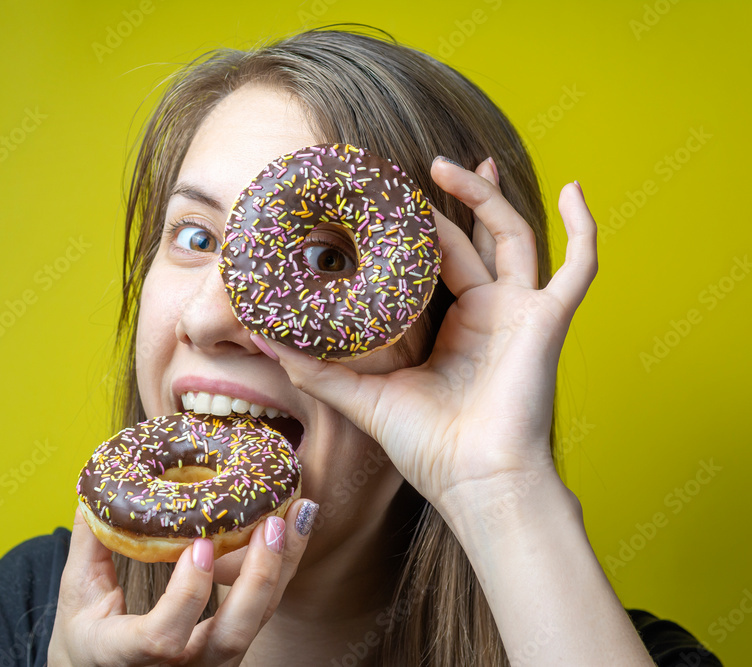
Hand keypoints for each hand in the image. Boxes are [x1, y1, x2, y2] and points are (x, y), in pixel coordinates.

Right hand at [47, 498, 314, 666]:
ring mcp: (210, 662)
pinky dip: (281, 568)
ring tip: (300, 512)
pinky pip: (263, 611)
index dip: (187, 596)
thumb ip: (90, 543)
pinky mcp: (232, 646)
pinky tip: (294, 526)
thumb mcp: (77, 594)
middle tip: (274, 524)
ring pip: (257, 622)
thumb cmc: (88, 634)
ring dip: (283, 566)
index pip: (163, 639)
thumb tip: (96, 485)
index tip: (200, 546)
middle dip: (259, 579)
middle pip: (232, 637)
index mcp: (126, 656)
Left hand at [252, 157, 596, 513]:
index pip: (436, 261)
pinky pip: (579, 267)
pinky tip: (574, 188)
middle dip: (453, 201)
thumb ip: (316, 367)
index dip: (417, 228)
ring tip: (451, 165)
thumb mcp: (363, 397)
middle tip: (421, 168)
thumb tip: (261, 334)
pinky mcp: (548, 321)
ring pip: (513, 237)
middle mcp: (491, 314)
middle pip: (474, 240)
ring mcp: (521, 314)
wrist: (475, 482)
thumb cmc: (429, 448)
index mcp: (455, 327)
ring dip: (489, 198)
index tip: (389, 198)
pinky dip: (584, 228)